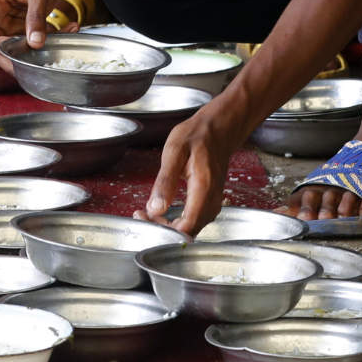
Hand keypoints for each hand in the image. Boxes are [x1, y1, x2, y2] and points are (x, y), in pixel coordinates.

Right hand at [0, 0, 77, 63]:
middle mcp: (0, 12)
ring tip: (61, 40)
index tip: (11, 50)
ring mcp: (13, 18)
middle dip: (13, 56)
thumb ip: (35, 17)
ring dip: (39, 47)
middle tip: (30, 66)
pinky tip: (71, 28)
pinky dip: (52, 36)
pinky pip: (35, 36)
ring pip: (18, 43)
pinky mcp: (28, 21)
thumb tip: (35, 43)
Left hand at [140, 102, 241, 233]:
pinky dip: (179, 221)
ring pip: (192, 228)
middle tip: (142, 215)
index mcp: (203, 188)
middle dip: (163, 230)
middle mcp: (212, 200)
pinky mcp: (211, 202)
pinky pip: (195, 221)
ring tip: (149, 214)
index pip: (186, 226)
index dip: (163, 229)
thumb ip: (165, 182)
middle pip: (189, 231)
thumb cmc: (197, 136)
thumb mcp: (174, 152)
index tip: (144, 218)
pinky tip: (164, 212)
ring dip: (170, 227)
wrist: (219, 130)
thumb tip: (155, 209)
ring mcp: (214, 203)